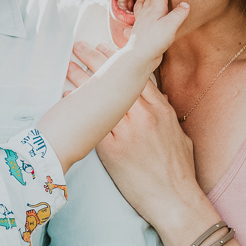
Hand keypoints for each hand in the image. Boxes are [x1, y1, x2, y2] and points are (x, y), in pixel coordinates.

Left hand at [66, 47, 201, 232]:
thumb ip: (167, 118)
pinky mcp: (112, 150)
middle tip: (80, 45)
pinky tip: (65, 98)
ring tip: (66, 65)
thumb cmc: (180, 173)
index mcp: (161, 111)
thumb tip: (161, 107)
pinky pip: (90, 123)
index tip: (107, 47)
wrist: (175, 200)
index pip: (137, 76)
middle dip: (96, 60)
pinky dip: (78, 109)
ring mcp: (127, 131)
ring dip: (80, 80)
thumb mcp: (180, 137)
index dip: (120, 60)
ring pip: (99, 98)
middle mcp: (143, 116)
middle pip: (115, 80)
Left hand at [122, 0, 188, 57]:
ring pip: (142, 5)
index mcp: (154, 8)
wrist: (139, 57)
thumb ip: (179, 13)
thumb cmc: (154, 40)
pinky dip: (140, 11)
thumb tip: (186, 3)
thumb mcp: (171, 26)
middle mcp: (146, 12)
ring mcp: (141, 21)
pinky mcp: (140, 30)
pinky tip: (140, 15)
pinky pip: (139, 16)